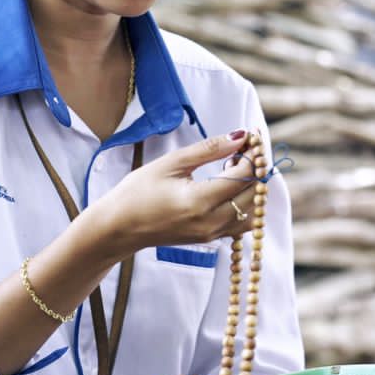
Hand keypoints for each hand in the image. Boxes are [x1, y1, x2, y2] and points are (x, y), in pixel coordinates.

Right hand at [87, 129, 259, 260]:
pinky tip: (228, 186)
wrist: (118, 228)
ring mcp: (212, 234)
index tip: (250, 137)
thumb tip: (240, 135)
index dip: (253, 154)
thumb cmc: (138, 192)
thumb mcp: (171, 163)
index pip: (245, 176)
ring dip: (252, 188)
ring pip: (252, 212)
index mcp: (199, 201)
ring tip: (233, 168)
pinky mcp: (210, 239)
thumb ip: (209, 149)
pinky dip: (244, 204)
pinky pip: (241, 223)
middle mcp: (211, 222)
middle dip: (255, 169)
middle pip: (254, 194)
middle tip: (243, 149)